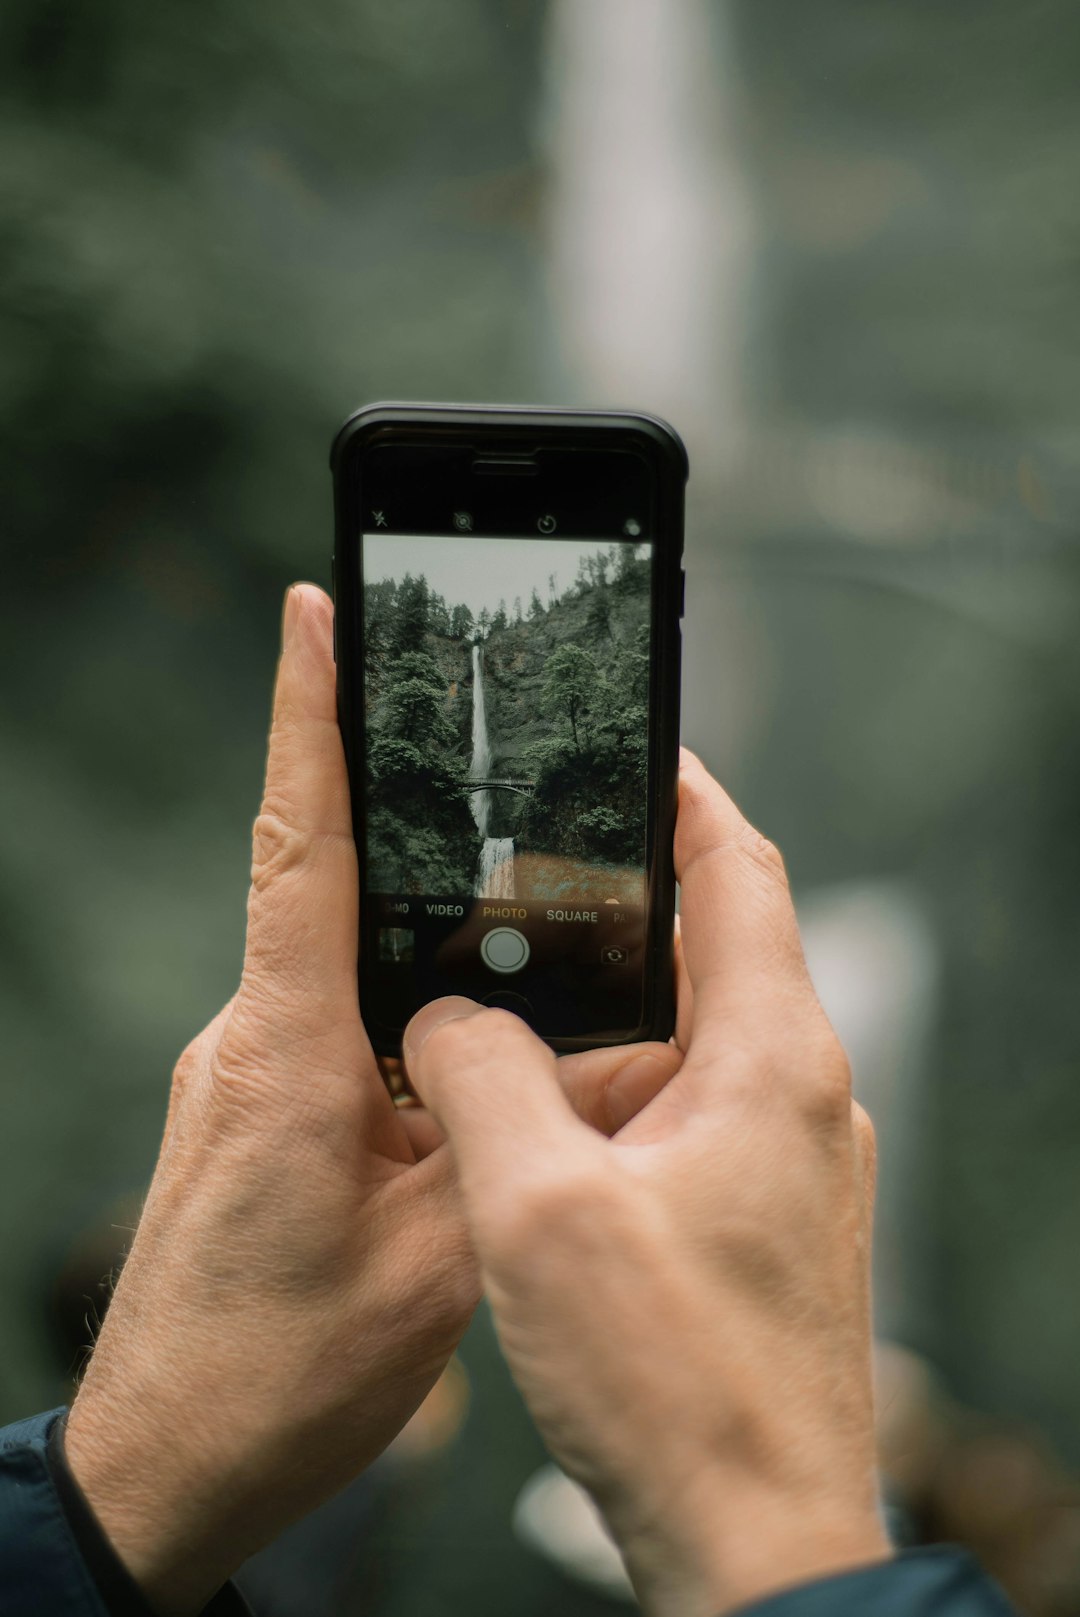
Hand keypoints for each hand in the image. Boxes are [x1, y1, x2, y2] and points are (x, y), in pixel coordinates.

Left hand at [64, 584, 680, 1615]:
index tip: (313, 612)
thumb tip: (605, 1058)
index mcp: (287, 1054)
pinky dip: (404, 1046)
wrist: (164, 1469)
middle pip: (337, 897)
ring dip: (426, 983)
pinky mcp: (253, 1114)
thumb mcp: (440, 1260)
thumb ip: (519, 1138)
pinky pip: (337, 1040)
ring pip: (351, 981)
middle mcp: (252, 1040)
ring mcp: (244, 1076)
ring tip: (508, 1019)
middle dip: (414, 843)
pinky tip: (457, 1102)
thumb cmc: (276, 1379)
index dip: (306, 719)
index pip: (299, 846)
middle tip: (497, 801)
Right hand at [403, 752, 890, 1616]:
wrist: (756, 1542)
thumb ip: (479, 1075)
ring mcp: (792, 1158)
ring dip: (614, 1007)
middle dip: (627, 898)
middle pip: (718, 942)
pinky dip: (622, 1085)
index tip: (629, 745)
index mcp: (772, 1057)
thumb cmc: (675, 1383)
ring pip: (696, 1033)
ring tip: (514, 991)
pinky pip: (693, 1108)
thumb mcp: (536, 1207)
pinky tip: (546, 1116)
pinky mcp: (764, 1215)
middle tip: (533, 867)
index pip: (739, 869)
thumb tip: (446, 1018)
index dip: (683, 793)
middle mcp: (802, 1092)